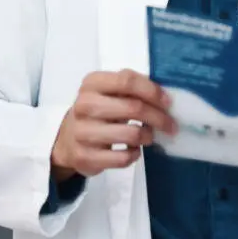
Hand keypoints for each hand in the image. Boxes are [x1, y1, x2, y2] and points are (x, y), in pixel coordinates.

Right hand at [50, 69, 177, 179]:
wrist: (67, 140)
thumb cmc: (99, 110)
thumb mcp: (110, 92)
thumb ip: (133, 88)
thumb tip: (166, 97)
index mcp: (92, 83)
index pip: (128, 80)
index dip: (153, 91)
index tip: (168, 102)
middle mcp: (84, 105)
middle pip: (133, 108)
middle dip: (159, 117)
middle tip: (171, 125)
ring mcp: (82, 132)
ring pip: (131, 134)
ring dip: (147, 136)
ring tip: (149, 136)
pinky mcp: (84, 156)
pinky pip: (122, 158)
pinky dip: (135, 154)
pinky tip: (134, 150)